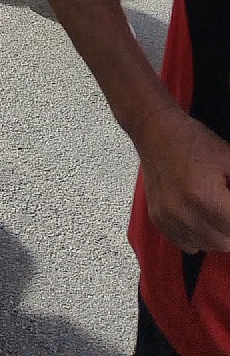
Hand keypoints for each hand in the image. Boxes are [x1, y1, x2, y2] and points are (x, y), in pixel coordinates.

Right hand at [137, 103, 229, 253]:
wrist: (154, 130)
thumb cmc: (193, 141)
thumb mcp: (229, 159)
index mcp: (206, 197)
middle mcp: (185, 213)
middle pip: (225, 242)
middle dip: (229, 225)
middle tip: (225, 204)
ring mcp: (169, 219)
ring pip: (207, 246)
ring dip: (216, 233)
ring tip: (213, 208)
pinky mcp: (158, 220)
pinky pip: (187, 244)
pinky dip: (197, 236)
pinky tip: (197, 215)